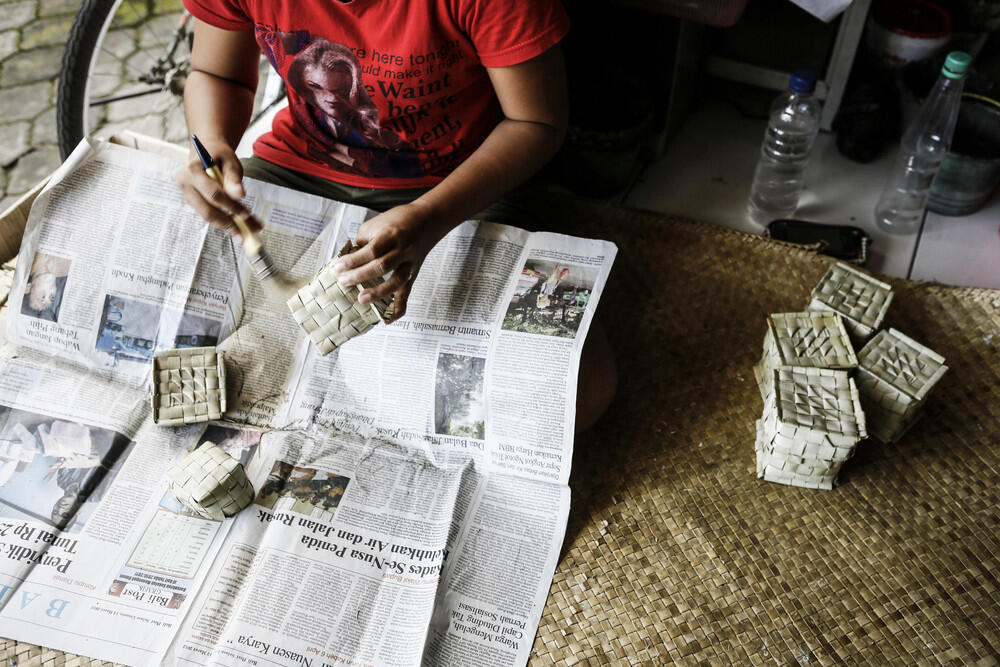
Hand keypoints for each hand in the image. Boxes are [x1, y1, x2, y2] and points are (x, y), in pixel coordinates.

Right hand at [175, 138, 260, 237]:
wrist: (207, 151)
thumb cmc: (219, 155)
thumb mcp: (230, 161)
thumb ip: (234, 177)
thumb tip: (239, 195)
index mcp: (193, 170)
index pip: (213, 194)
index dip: (230, 206)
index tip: (247, 215)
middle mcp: (185, 184)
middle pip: (207, 210)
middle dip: (227, 223)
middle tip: (245, 234)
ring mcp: (187, 195)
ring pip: (207, 216)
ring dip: (227, 226)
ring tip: (245, 233)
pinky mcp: (193, 202)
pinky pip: (209, 214)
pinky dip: (224, 221)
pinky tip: (238, 227)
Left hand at [333, 201, 441, 320]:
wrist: (428, 219)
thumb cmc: (398, 220)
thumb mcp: (376, 224)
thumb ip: (362, 242)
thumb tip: (348, 260)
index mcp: (391, 234)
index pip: (372, 250)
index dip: (354, 260)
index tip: (338, 267)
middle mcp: (403, 250)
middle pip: (382, 266)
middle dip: (360, 275)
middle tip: (343, 282)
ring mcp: (410, 263)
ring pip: (396, 281)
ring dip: (379, 292)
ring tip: (361, 299)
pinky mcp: (413, 274)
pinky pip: (407, 293)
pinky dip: (398, 308)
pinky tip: (387, 319)